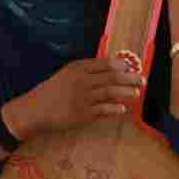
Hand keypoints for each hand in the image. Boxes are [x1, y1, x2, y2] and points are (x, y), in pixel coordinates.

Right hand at [8, 58, 144, 139]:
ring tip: (136, 93)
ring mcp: (82, 98)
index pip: (104, 63)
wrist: (35, 109)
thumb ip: (85, 71)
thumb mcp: (66, 74)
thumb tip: (110, 69)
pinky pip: (102, 110)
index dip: (120, 64)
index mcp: (77, 69)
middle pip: (111, 77)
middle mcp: (81, 81)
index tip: (131, 65)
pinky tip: (123, 109)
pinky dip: (114, 109)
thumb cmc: (52, 91)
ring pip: (110, 93)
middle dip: (129, 78)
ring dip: (125, 92)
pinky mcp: (82, 114)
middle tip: (142, 79)